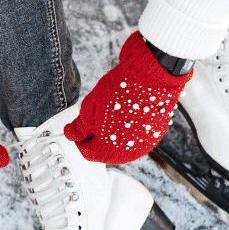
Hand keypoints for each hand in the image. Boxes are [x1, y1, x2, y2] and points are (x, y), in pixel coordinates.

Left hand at [64, 31, 191, 163]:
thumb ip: (79, 128)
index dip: (81, 139)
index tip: (81, 128)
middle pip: (106, 152)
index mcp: (108, 150)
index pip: (87, 153)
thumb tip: (71, 134)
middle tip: (96, 119)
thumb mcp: (89, 109)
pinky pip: (138, 137)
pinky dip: (130, 129)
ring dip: (114, 134)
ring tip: (112, 114)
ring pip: (123, 145)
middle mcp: (128, 153)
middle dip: (98, 138)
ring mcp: (145, 144)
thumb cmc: (120, 91)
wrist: (151, 76)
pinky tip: (127, 113)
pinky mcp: (157, 133)